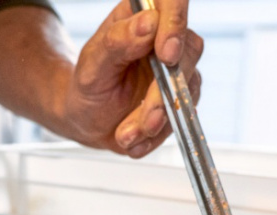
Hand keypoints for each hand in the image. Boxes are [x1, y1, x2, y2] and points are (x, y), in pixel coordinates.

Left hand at [63, 0, 202, 157]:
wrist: (89, 120)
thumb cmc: (88, 86)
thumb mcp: (92, 65)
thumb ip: (117, 42)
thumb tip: (148, 23)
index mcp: (141, 16)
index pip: (171, 3)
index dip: (175, 24)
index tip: (166, 55)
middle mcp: (165, 37)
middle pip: (188, 51)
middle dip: (164, 94)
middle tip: (145, 120)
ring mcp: (178, 68)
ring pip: (186, 90)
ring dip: (157, 121)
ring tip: (126, 134)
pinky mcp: (182, 95)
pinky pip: (182, 116)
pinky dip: (156, 135)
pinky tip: (134, 139)